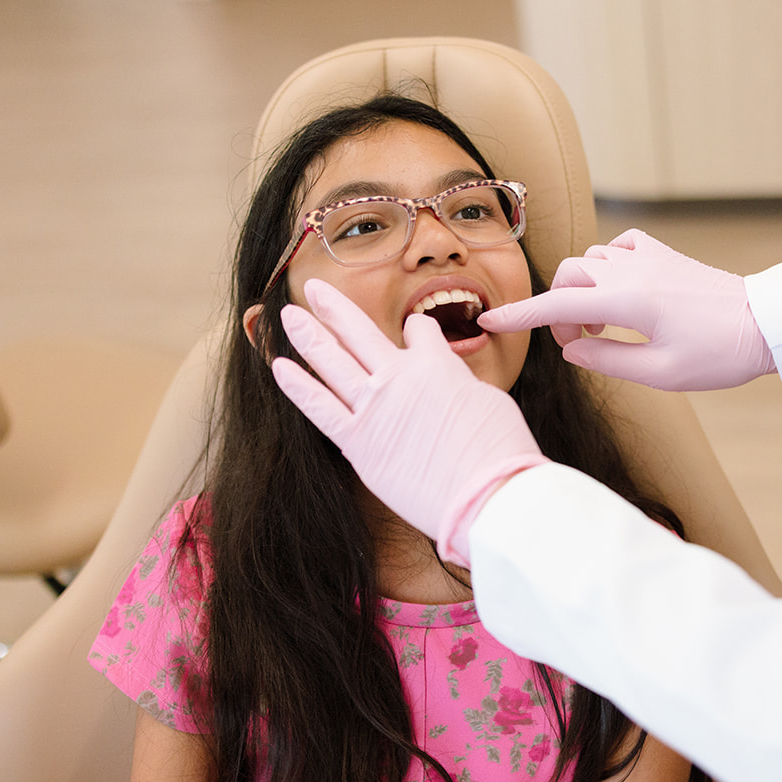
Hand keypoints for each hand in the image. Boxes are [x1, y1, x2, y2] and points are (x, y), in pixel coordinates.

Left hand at [271, 279, 548, 565]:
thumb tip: (448, 383)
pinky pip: (320, 408)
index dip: (419, 329)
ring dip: (308, 334)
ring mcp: (374, 408)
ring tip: (289, 315)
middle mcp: (399, 376)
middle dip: (333, 307)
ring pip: (331, 361)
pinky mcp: (359, 443)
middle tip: (313, 288)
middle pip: (358, 331)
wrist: (488, 493)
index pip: (419, 331)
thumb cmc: (501, 450)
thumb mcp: (490, 399)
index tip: (416, 331)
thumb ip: (457, 383)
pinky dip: (298, 386)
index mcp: (437, 363)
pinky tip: (280, 367)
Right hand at [477, 229, 775, 390]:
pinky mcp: (665, 255)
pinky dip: (606, 266)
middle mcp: (632, 271)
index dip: (521, 315)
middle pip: (568, 276)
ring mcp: (649, 258)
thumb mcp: (660, 374)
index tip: (490, 320)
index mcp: (627, 301)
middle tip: (579, 342)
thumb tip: (572, 349)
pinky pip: (618, 248)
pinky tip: (620, 290)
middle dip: (559, 308)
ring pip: (590, 260)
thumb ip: (608, 361)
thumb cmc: (718, 354)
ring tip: (602, 326)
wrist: (765, 324)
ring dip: (582, 290)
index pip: (557, 304)